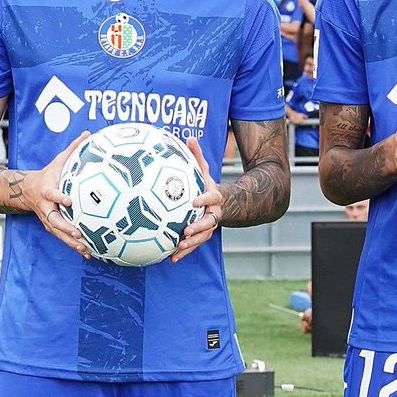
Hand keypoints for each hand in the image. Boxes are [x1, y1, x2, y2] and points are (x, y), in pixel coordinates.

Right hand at [22, 129, 93, 255]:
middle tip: (78, 232)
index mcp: (47, 190)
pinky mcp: (51, 227)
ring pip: (58, 233)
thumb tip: (89, 134)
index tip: (69, 200)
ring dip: (71, 242)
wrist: (27, 190)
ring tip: (85, 249)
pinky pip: (62, 238)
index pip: (53, 194)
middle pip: (54, 219)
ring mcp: (47, 219)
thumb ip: (74, 149)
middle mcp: (46, 207)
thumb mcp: (58, 161)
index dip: (59, 197)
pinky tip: (88, 253)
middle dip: (65, 227)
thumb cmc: (49, 174)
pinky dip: (74, 245)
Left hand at [170, 137, 224, 261]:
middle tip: (186, 231)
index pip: (212, 198)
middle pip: (209, 222)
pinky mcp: (202, 236)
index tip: (195, 201)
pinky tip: (171, 258)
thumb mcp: (204, 170)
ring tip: (180, 247)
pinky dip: (184, 253)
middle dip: (199, 228)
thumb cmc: (207, 185)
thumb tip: (189, 137)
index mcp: (214, 197)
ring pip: (203, 237)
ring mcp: (209, 226)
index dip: (205, 199)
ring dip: (192, 244)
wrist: (224, 203)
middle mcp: (214, 213)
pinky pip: (195, 246)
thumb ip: (197, 156)